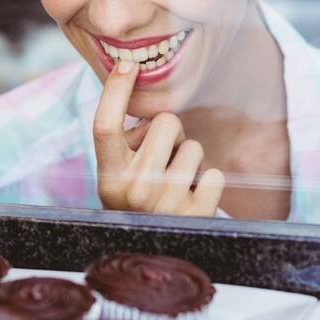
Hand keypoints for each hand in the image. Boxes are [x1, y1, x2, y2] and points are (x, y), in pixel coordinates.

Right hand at [92, 61, 225, 215]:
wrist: (157, 256)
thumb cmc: (139, 204)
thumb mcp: (119, 177)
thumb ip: (125, 144)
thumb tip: (141, 94)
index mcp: (109, 176)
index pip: (104, 125)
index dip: (115, 91)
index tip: (128, 63)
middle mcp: (132, 189)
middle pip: (165, 122)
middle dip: (171, 134)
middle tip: (162, 160)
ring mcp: (164, 203)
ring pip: (193, 146)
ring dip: (189, 161)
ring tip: (177, 184)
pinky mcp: (196, 215)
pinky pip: (215, 173)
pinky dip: (209, 182)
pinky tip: (194, 198)